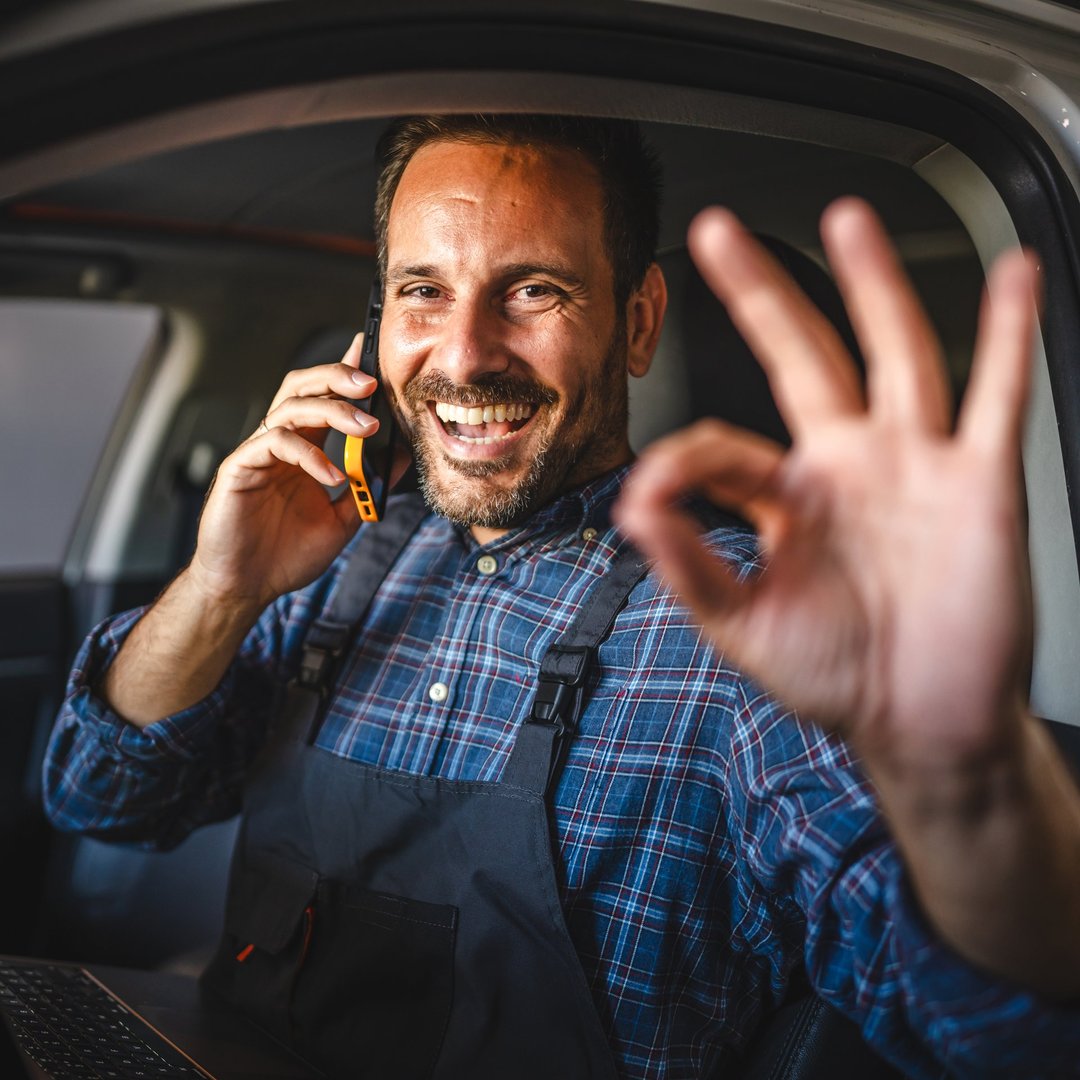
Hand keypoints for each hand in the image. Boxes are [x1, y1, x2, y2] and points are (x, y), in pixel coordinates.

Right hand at [188, 334, 394, 611]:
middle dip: (338, 377)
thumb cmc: (288, 554)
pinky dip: (309, 454)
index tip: (371, 352)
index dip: (345, 371)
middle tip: (372, 383)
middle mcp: (279, 443)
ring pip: (291, 406)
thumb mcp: (344, 518)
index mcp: (302, 448)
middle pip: (304, 387)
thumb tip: (401, 455)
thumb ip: (368, 485)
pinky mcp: (240, 467)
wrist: (248, 587)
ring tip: (365, 428)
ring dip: (332, 410)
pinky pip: (275, 443)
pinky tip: (332, 476)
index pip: (324, 398)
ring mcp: (258, 452)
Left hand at [615, 198, 1037, 768]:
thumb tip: (631, 508)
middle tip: (717, 232)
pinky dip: (1008, 335)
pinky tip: (1013, 276)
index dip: (680, 461)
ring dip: (873, 284)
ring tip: (848, 219)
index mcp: (787, 497)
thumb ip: (688, 564)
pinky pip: (996, 396)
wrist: (920, 721)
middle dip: (760, 293)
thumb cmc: (836, 675)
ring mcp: (913, 465)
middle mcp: (848, 465)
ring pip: (894, 353)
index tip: (650, 495)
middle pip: (802, 356)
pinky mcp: (978, 481)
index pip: (721, 446)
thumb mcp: (742, 626)